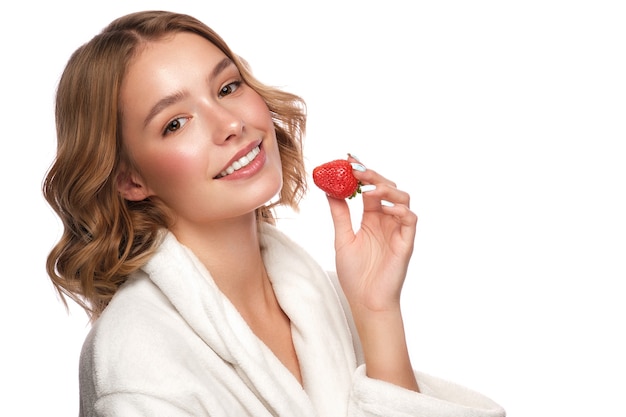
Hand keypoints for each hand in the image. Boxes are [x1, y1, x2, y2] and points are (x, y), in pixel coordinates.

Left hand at [325, 155, 417, 313]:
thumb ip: (340, 214)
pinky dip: (400, 209)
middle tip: (356, 169)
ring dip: (387, 189)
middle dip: (373, 175)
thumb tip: (329, 190)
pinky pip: (410, 219)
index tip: (348, 160)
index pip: (370, 189)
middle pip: (387, 188)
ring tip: (369, 188)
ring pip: (402, 198)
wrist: (365, 301)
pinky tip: (385, 208)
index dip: (362, 174)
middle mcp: (386, 220)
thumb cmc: (355, 274)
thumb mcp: (342, 239)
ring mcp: (397, 230)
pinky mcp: (406, 242)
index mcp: (371, 218)